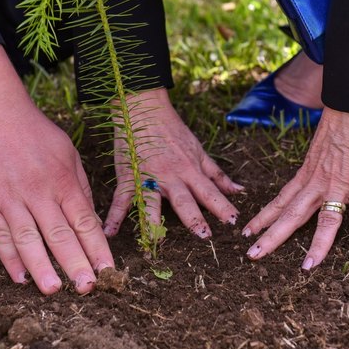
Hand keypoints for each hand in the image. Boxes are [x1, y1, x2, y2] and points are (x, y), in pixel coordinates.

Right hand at [0, 46, 113, 294]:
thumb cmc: (34, 133)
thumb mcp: (67, 153)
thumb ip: (80, 187)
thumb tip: (91, 222)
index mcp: (62, 180)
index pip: (85, 222)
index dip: (97, 249)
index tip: (109, 271)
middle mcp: (38, 191)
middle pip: (60, 234)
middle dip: (76, 264)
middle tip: (88, 289)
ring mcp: (9, 198)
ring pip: (28, 240)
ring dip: (42, 267)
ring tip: (54, 290)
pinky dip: (10, 258)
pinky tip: (20, 277)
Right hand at [103, 88, 243, 238]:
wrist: (143, 109)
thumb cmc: (172, 130)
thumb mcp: (199, 151)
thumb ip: (217, 174)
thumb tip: (239, 191)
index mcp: (190, 171)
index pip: (210, 192)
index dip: (222, 206)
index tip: (234, 222)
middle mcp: (170, 177)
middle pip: (184, 200)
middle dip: (194, 218)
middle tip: (203, 236)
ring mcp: (147, 177)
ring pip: (152, 202)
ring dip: (153, 221)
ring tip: (155, 240)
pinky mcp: (127, 177)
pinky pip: (121, 199)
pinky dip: (114, 215)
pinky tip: (110, 232)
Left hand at [243, 108, 348, 268]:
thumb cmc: (340, 124)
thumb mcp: (319, 150)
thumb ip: (316, 166)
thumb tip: (317, 174)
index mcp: (306, 175)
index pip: (280, 201)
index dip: (263, 217)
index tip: (247, 231)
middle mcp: (316, 183)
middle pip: (291, 216)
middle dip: (271, 237)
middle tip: (252, 256)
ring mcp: (338, 184)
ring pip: (325, 220)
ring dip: (317, 245)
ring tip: (307, 267)